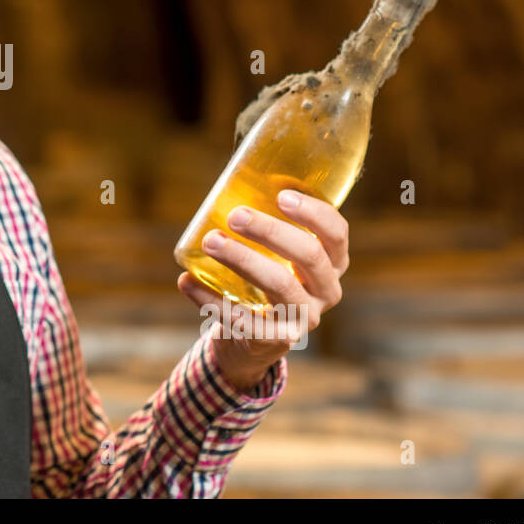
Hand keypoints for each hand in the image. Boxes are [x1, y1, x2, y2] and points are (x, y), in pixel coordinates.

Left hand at [176, 189, 348, 392]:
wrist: (251, 341)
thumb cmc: (260, 280)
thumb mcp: (272, 254)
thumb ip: (263, 225)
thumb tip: (226, 182)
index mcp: (331, 264)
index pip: (336, 234)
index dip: (314, 213)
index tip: (281, 195)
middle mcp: (326, 291)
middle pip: (309, 255)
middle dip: (271, 231)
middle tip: (235, 215)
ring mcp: (304, 319)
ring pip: (280, 285)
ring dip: (242, 258)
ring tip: (210, 241)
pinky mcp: (276, 341)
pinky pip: (244, 319)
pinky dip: (211, 298)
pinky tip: (187, 280)